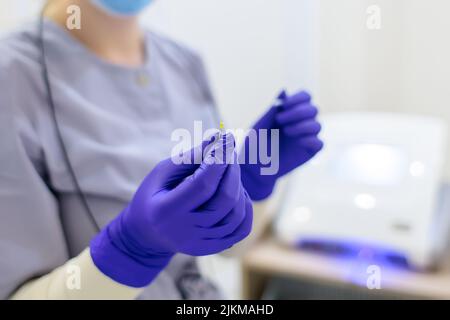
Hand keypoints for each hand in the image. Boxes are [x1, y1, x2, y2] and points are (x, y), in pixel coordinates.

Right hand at [90, 133, 252, 286]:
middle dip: (232, 170)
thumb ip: (190, 157)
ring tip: (228, 172)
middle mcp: (186, 231)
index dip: (218, 159)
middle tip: (229, 151)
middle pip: (224, 200)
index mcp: (167, 211)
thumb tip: (218, 137)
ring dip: (239, 187)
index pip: (203, 184)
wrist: (145, 236)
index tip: (226, 138)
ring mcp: (200, 243)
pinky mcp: (211, 248)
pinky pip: (241, 229)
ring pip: (235, 214)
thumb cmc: (152, 197)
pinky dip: (245, 208)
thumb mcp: (162, 173)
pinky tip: (237, 193)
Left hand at [240, 90, 322, 200]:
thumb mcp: (259, 126)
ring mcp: (305, 138)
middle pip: (314, 109)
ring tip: (286, 132)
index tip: (284, 105)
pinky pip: (319, 143)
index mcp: (289, 113)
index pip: (306, 97)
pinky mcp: (308, 153)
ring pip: (318, 125)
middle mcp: (300, 124)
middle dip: (298, 112)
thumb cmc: (254, 147)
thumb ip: (271, 111)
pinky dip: (310, 140)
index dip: (299, 98)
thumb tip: (284, 90)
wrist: (253, 170)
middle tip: (280, 120)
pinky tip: (297, 142)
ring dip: (302, 126)